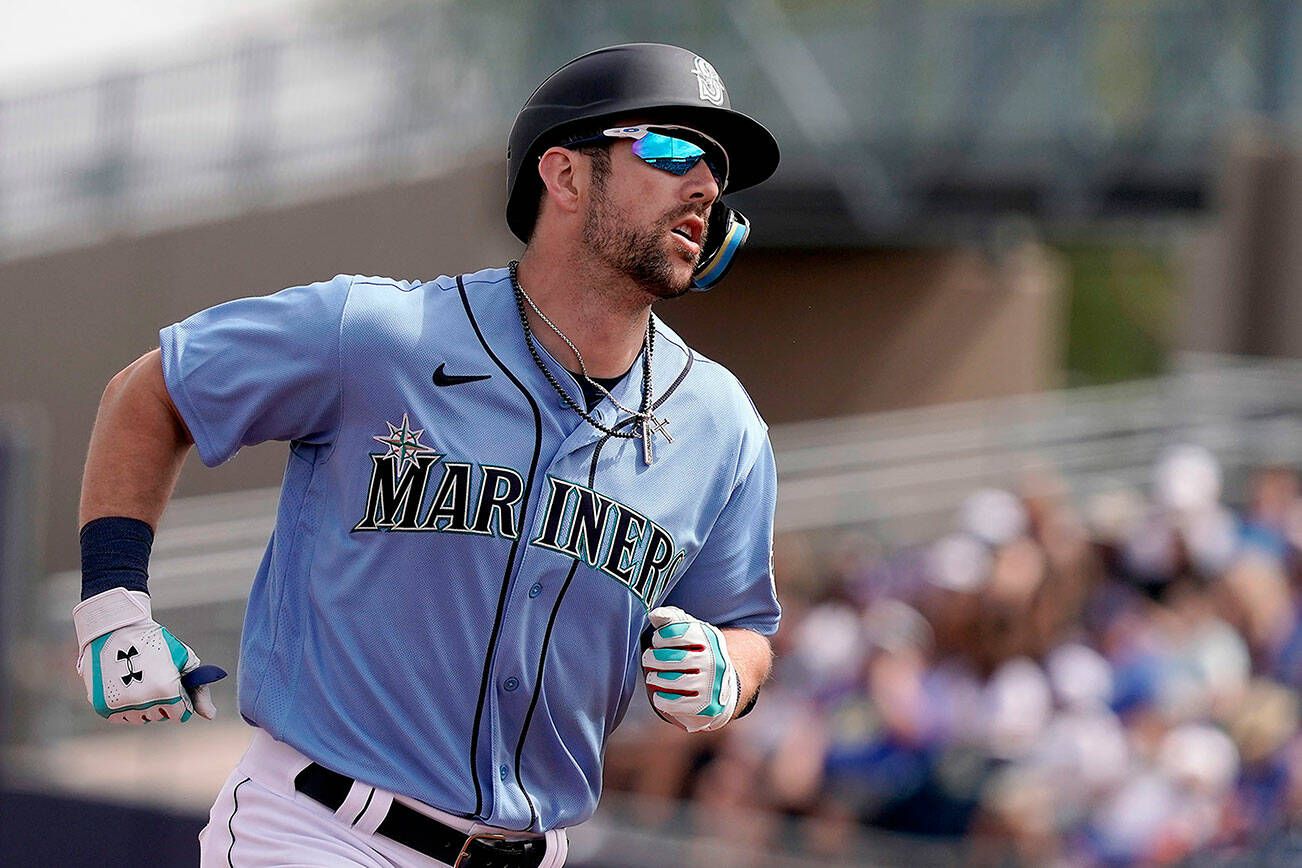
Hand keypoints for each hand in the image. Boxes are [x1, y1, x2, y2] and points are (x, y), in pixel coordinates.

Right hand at [73, 587, 225, 722]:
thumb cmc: (157, 643)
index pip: (180, 714)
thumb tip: (210, 716)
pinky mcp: (103, 706)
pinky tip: (127, 685)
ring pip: (141, 718)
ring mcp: (121, 705)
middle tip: (155, 677)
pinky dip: (127, 706)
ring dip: (145, 705)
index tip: (174, 682)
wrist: (116, 630)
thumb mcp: (185, 660)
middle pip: (160, 717)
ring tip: (141, 679)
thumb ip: (200, 691)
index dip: (180, 698)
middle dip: (163, 702)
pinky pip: (122, 717)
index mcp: (166, 691)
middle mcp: (143, 702)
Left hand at [641, 606, 738, 732]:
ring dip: (655, 679)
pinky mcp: (704, 705)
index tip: (658, 641)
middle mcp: (714, 661)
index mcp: (709, 639)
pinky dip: (661, 699)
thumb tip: (655, 614)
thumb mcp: (690, 631)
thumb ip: (671, 619)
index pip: (678, 633)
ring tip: (652, 676)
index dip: (661, 637)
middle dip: (654, 659)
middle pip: (675, 659)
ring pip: (674, 682)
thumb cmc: (697, 653)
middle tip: (648, 659)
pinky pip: (675, 703)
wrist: (720, 685)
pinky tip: (659, 694)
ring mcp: (711, 685)